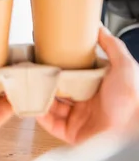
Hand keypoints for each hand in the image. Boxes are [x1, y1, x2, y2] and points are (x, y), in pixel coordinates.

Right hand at [37, 25, 138, 143]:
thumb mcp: (124, 65)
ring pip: (53, 106)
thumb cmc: (132, 99)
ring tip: (31, 86)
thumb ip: (112, 45)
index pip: (73, 73)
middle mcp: (88, 102)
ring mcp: (80, 118)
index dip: (60, 65)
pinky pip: (52, 124)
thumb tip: (99, 28)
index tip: (47, 56)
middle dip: (47, 81)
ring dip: (41, 97)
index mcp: (98, 86)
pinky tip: (36, 105)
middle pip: (60, 89)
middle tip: (35, 71)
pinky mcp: (73, 133)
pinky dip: (41, 116)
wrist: (132, 128)